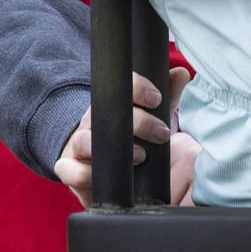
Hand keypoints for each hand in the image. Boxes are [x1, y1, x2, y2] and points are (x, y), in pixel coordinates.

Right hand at [55, 67, 198, 207]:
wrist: (92, 162)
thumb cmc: (127, 136)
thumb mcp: (150, 115)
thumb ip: (168, 96)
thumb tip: (181, 74)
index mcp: (109, 104)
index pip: (120, 86)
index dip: (138, 88)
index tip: (157, 98)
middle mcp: (91, 121)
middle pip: (106, 115)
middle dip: (139, 123)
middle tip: (162, 134)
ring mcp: (77, 144)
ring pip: (83, 141)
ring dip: (113, 150)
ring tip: (140, 157)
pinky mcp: (69, 169)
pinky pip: (70, 170)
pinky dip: (87, 174)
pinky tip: (109, 178)